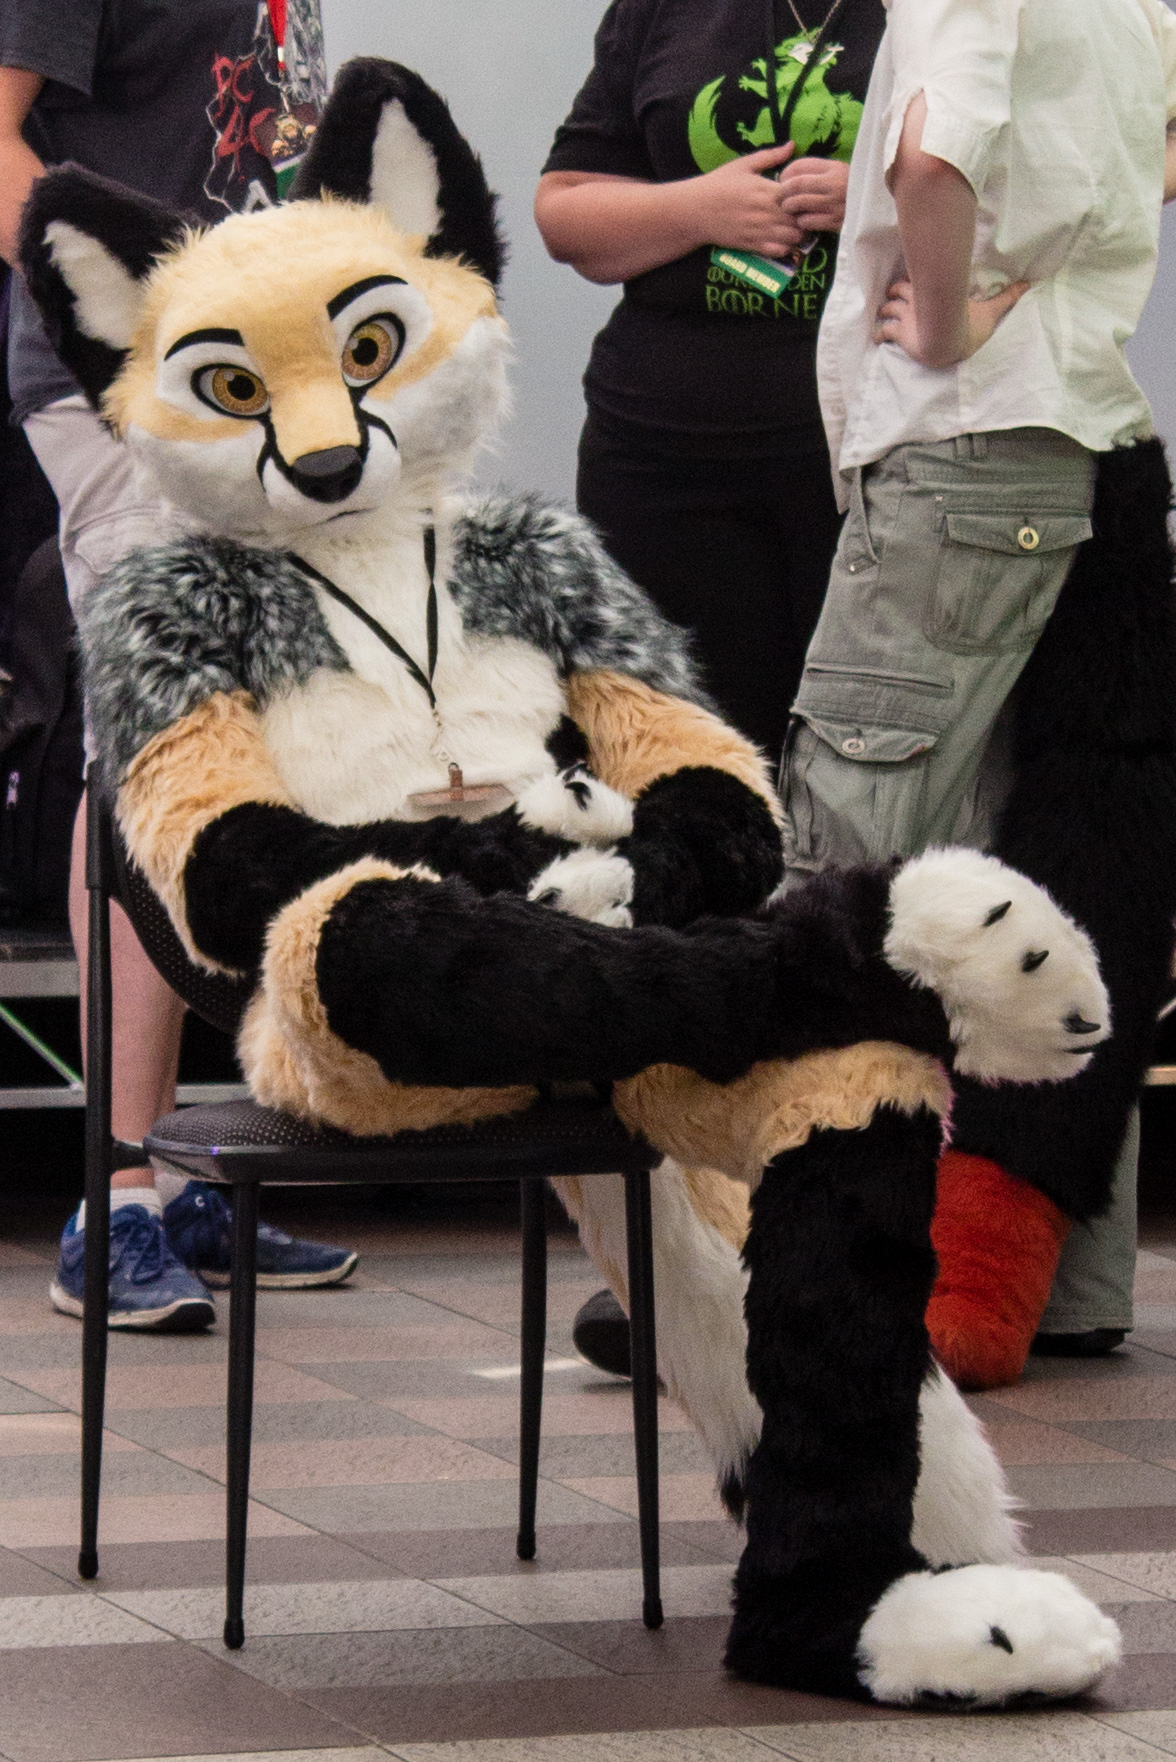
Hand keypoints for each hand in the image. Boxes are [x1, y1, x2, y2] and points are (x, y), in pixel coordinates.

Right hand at [687, 142, 805, 258]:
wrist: (694, 210)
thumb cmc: (718, 184)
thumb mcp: (743, 165)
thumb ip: (770, 156)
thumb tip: (791, 145)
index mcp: (765, 189)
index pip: (799, 195)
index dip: (805, 197)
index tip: (805, 195)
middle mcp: (764, 211)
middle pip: (799, 218)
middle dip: (805, 217)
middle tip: (804, 214)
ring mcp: (758, 230)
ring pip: (792, 237)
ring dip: (798, 234)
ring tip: (795, 227)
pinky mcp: (751, 245)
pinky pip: (778, 251)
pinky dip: (785, 248)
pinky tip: (782, 240)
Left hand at [777, 156, 850, 234]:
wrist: (878, 206)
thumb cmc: (855, 187)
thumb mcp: (841, 171)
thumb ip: (820, 170)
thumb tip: (792, 172)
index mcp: (834, 167)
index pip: (800, 165)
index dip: (786, 172)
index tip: (783, 179)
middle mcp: (833, 183)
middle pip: (796, 184)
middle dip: (783, 191)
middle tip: (780, 196)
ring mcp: (833, 203)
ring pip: (799, 203)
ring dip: (789, 206)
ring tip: (788, 208)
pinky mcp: (834, 222)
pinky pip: (808, 221)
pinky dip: (801, 221)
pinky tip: (802, 220)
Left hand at [873, 276, 1030, 367]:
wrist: (950, 344)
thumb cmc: (969, 328)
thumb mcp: (989, 311)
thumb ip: (1006, 298)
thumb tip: (1029, 285)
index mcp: (934, 293)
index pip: (918, 277)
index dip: (913, 280)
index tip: (911, 280)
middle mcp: (917, 301)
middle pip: (898, 289)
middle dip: (895, 292)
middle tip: (894, 296)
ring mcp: (907, 318)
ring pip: (887, 307)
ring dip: (885, 310)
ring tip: (884, 314)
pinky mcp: (900, 335)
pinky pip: (883, 331)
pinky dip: (878, 333)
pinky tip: (877, 338)